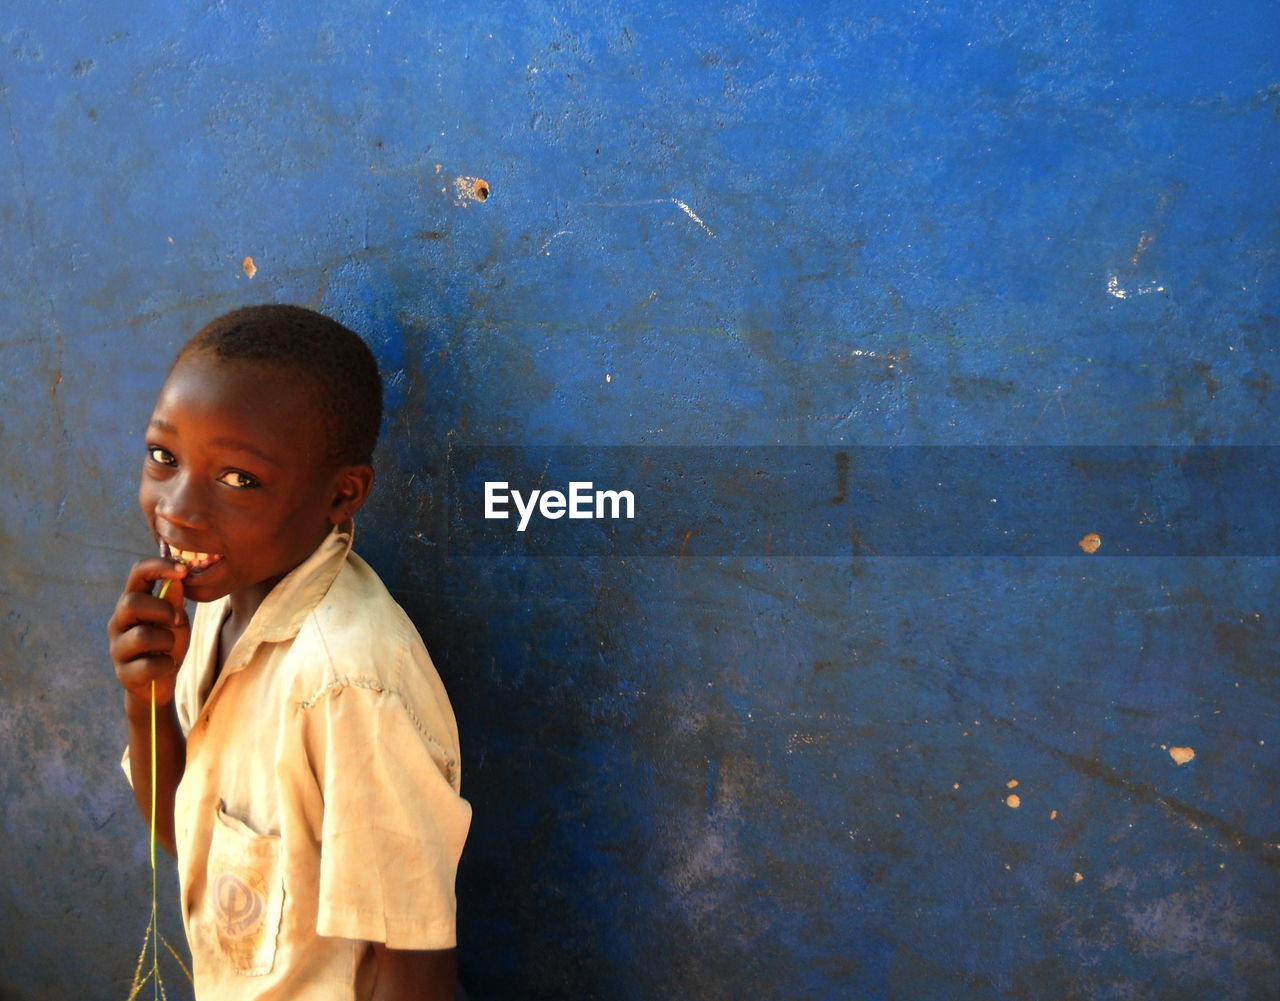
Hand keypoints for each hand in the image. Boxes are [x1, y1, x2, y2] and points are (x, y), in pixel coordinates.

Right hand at [107, 558, 189, 709]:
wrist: (159, 684)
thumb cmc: (167, 645)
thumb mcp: (176, 620)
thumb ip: (174, 601)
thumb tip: (177, 580)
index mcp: (132, 603)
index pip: (137, 573)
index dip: (159, 566)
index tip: (184, 570)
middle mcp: (119, 622)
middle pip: (131, 602)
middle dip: (162, 610)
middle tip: (176, 621)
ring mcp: (117, 649)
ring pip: (142, 635)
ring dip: (167, 640)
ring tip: (169, 648)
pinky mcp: (123, 674)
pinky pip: (149, 665)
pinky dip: (166, 664)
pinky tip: (166, 666)